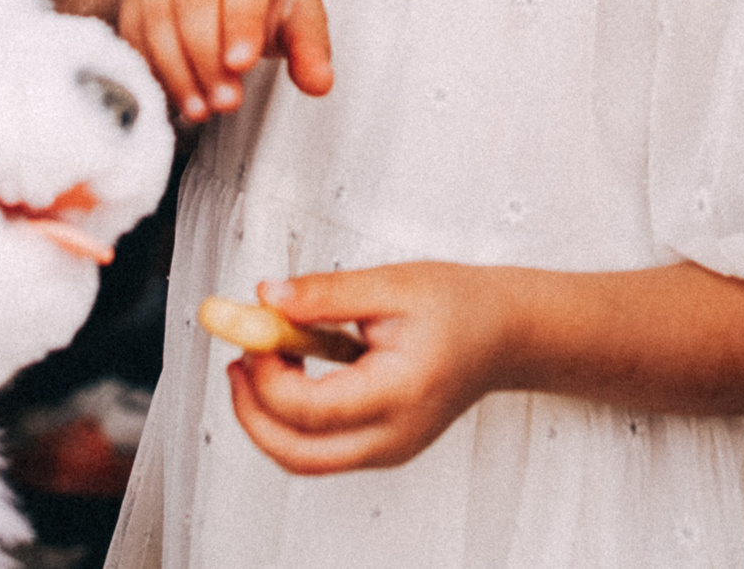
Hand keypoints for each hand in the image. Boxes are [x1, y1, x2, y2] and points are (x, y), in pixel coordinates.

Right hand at [53, 0, 331, 121]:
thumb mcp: (299, 14)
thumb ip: (311, 48)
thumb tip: (319, 82)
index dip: (241, 23)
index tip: (241, 64)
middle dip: (207, 58)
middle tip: (225, 102)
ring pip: (158, 17)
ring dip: (177, 70)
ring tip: (200, 109)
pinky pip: (133, 31)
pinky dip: (151, 68)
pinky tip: (172, 95)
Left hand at [225, 265, 513, 474]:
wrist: (504, 334)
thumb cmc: (459, 306)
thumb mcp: (391, 283)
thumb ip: (325, 293)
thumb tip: (266, 299)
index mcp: (399, 392)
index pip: (310, 408)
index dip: (266, 375)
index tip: (253, 334)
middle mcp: (394, 435)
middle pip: (297, 454)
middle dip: (251, 412)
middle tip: (239, 362)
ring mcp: (389, 449)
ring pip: (304, 459)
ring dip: (268, 418)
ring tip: (262, 363)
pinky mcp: (384, 448)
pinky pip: (322, 450)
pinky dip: (293, 420)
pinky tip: (293, 373)